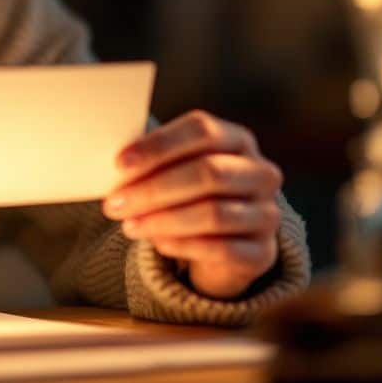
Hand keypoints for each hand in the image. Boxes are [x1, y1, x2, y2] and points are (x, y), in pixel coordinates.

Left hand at [104, 111, 282, 298]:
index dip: (158, 146)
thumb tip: (114, 166)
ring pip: (213, 214)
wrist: (222, 243)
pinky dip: (183, 245)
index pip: (202, 130)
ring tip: (128, 226)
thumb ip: (151, 162)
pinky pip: (221, 249)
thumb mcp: (173, 170)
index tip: (118, 164)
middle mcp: (260, 173)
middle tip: (114, 204)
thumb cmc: (187, 194)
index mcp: (237, 139)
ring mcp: (266, 214)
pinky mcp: (263, 253)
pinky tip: (157, 243)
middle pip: (208, 173)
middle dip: (153, 189)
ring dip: (162, 220)